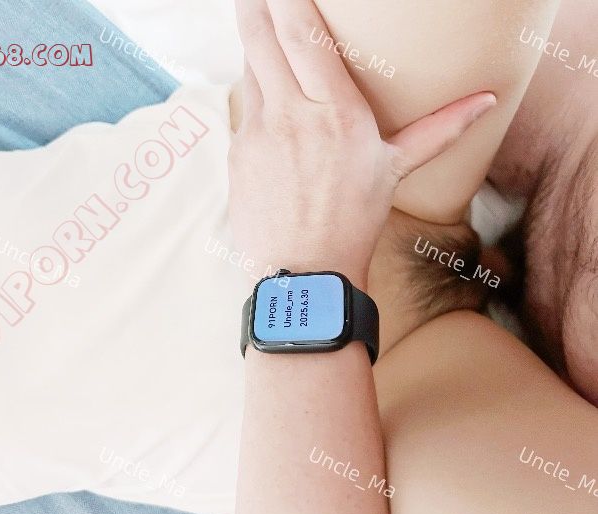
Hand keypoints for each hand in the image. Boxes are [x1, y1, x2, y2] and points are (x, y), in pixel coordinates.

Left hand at [229, 0, 495, 289]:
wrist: (304, 274)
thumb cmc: (354, 221)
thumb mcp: (395, 170)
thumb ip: (440, 129)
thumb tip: (486, 101)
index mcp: (335, 111)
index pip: (301, 35)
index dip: (286, 1)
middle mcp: (291, 113)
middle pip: (260, 39)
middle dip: (254, 7)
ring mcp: (258, 133)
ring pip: (251, 73)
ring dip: (258, 56)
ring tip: (271, 54)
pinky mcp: (237, 153)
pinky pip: (245, 112)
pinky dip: (257, 102)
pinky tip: (273, 119)